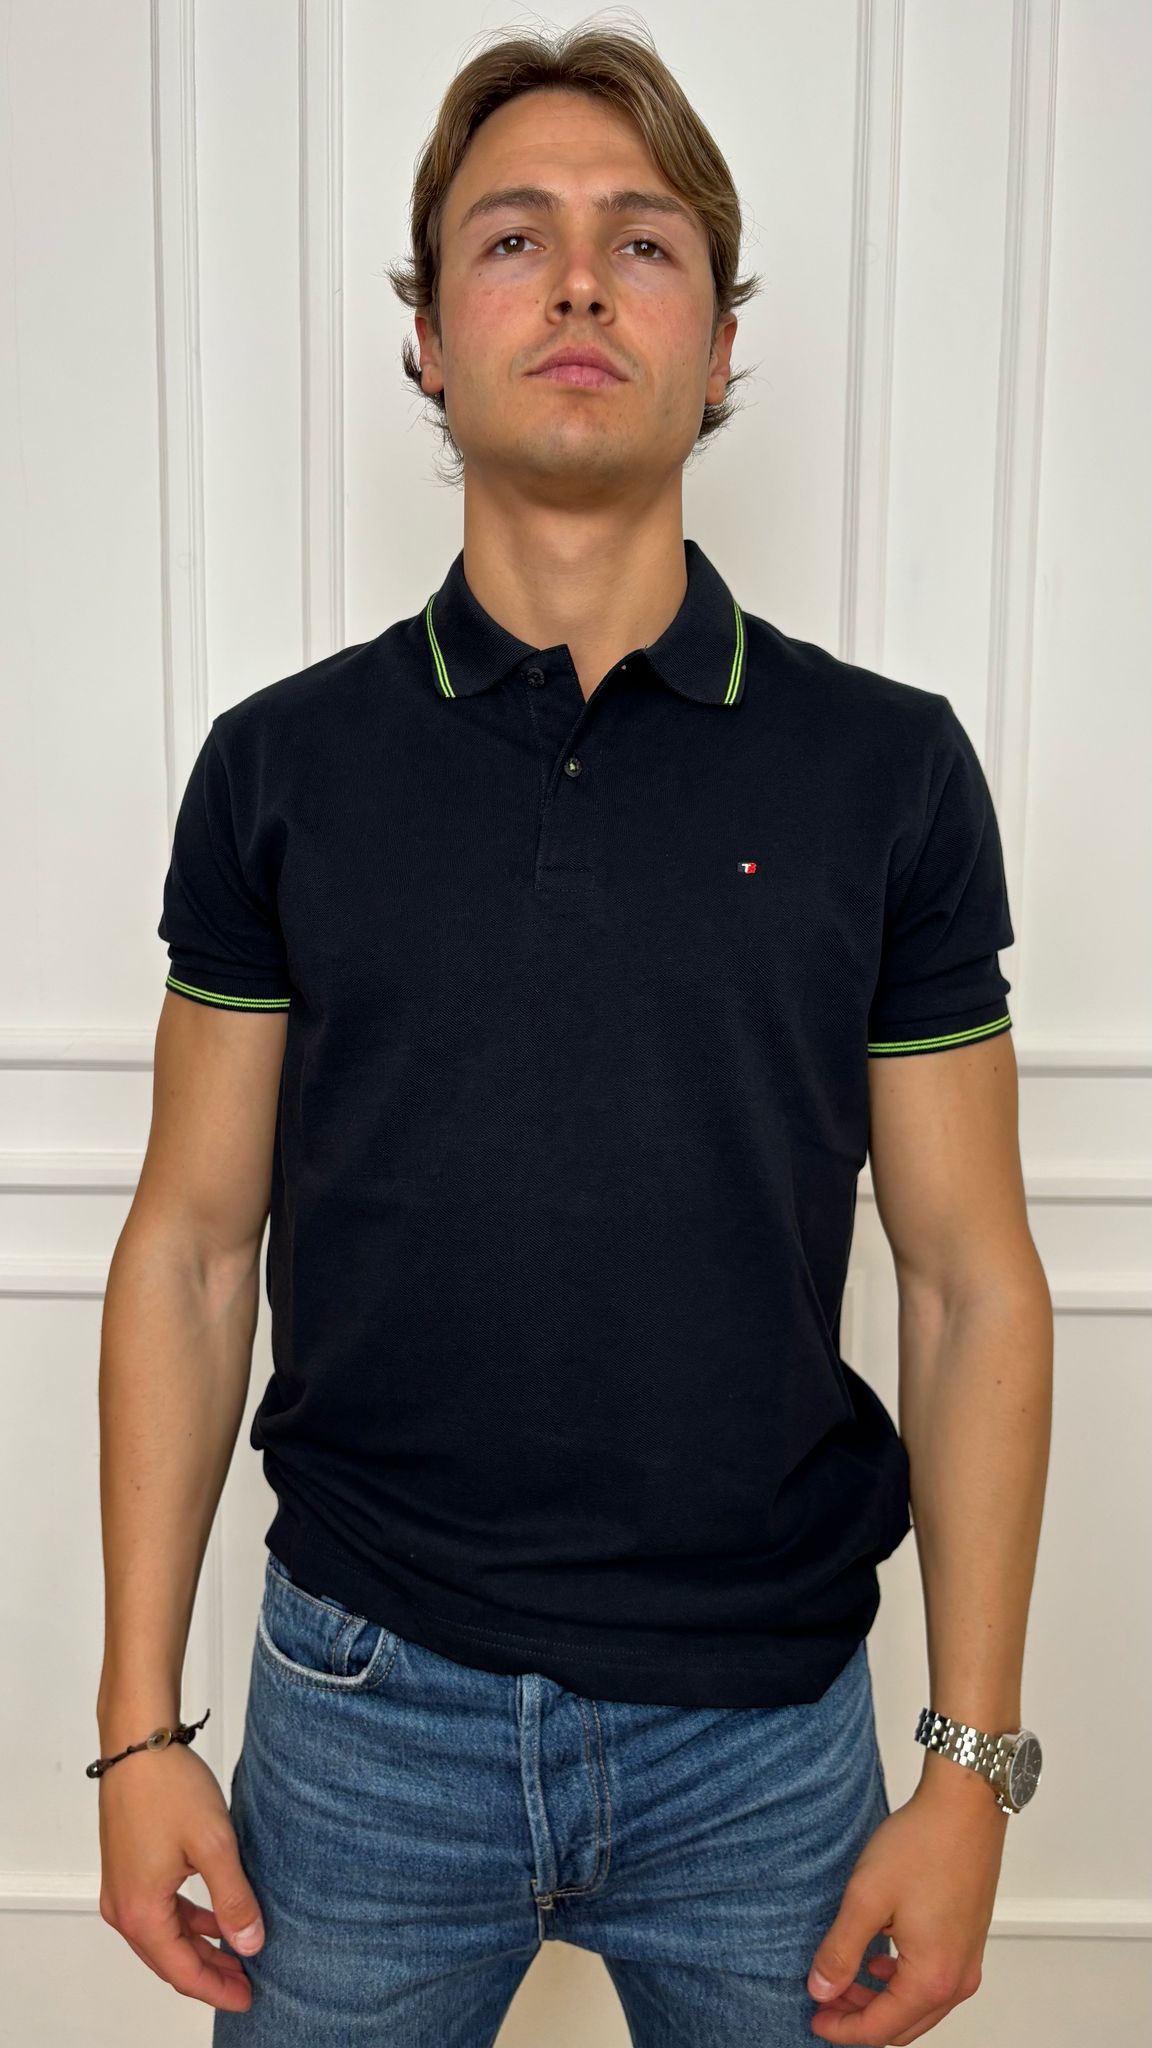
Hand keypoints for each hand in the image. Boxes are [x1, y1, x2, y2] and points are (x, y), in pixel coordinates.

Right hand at [97, 1743, 263, 2012]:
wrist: (138, 1743)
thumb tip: (249, 1943)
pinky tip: (212, 1918)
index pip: (182, 1971)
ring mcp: (121, 1888)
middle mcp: (123, 1908)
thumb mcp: (215, 1846)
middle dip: (210, 1974)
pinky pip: (157, 1912)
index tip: (249, 1997)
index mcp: (140, 1911)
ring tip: (237, 1954)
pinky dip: (186, 1923)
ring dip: (199, 1948)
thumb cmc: (169, 1787)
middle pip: (169, 1959)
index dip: (217, 1989)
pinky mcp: (127, 1869)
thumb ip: (233, 1899)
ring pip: (164, 1936)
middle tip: (248, 1983)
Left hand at [805, 1774, 1008, 2042]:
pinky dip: (902, 1983)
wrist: (966, 1806)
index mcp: (932, 1978)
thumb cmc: (922, 1844)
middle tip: (824, 2002)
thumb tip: (820, 1991)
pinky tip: (879, 1958)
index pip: (880, 2029)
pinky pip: (934, 1982)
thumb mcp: (866, 1897)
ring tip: (845, 1980)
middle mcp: (957, 1979)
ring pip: (919, 2006)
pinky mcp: (969, 1941)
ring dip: (881, 2000)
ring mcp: (968, 1961)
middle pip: (903, 2025)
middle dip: (860, 2019)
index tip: (813, 2017)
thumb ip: (840, 1950)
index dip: (842, 2030)